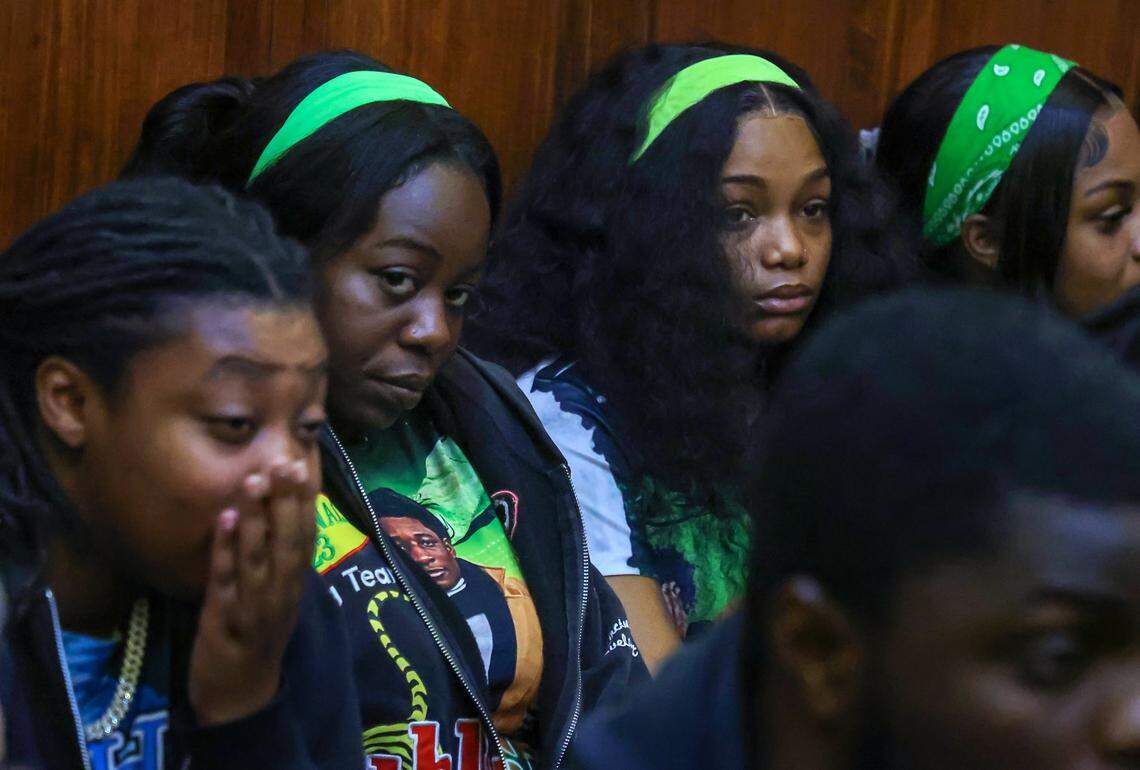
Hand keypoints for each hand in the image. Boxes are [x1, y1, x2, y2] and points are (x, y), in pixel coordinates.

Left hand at [188, 460, 317, 725]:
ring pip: (260, 557)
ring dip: (258, 517)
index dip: (305, 501)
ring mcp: (255, 607)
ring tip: (254, 479)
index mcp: (296, 585)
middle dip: (287, 501)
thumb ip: (281, 562)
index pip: (306, 537)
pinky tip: (225, 520)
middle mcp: (282, 594)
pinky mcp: (224, 620)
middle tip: (285, 461)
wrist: (239, 697)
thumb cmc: (257, 639)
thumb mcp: (278, 599)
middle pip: (289, 543)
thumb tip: (285, 517)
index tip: (303, 463)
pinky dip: (227, 549)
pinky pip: (226, 580)